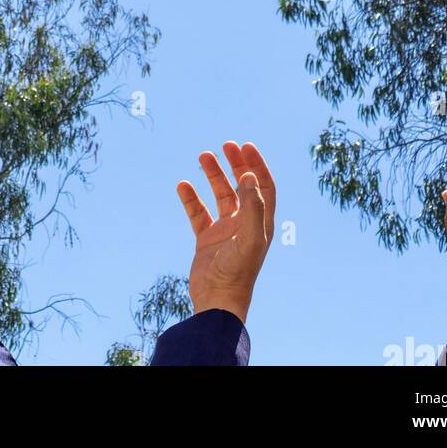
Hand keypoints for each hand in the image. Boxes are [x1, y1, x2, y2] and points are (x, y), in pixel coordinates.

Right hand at [178, 141, 274, 324]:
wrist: (216, 302)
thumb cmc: (237, 272)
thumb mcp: (249, 238)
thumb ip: (251, 207)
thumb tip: (249, 176)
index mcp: (260, 224)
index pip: (263, 187)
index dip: (257, 165)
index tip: (245, 146)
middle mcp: (244, 224)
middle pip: (242, 186)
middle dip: (236, 164)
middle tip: (226, 145)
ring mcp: (225, 232)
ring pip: (220, 196)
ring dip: (213, 175)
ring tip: (203, 155)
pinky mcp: (206, 240)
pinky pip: (198, 213)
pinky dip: (191, 198)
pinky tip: (183, 185)